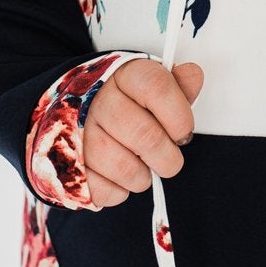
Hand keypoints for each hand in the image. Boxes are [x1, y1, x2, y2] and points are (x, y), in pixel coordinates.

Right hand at [82, 57, 204, 208]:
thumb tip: (193, 75)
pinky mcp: (72, 167)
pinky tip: (118, 175)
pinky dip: (119, 190)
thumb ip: (178, 84)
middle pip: (145, 136)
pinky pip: (105, 191)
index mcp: (124, 75)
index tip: (183, 131)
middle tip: (169, 158)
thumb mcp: (152, 85)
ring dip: (143, 176)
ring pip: (126, 168)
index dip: (179, 117)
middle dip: (167, 157)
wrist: (79, 112)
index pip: (157, 88)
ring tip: (143, 166)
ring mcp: (81, 133)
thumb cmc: (126, 102)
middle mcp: (99, 101)